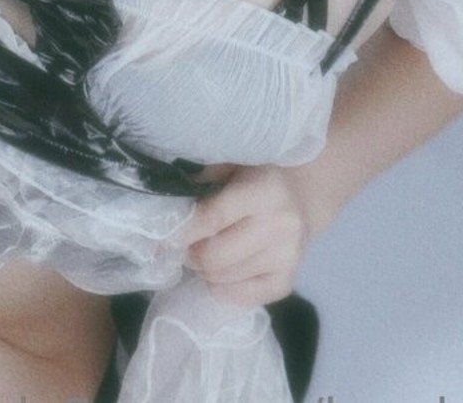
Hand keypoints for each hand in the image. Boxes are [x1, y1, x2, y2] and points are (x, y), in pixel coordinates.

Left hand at [179, 163, 313, 307]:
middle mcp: (279, 226)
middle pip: (215, 256)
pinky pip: (243, 297)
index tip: (161, 237)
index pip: (213, 218)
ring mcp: (286, 257)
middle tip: (186, 246)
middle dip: (191, 254)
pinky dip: (224, 288)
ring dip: (206, 270)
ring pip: (224, 279)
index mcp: (263, 191)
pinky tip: (223, 271)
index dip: (183, 231)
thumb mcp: (231, 165)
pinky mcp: (287, 281)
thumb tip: (165, 210)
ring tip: (206, 253)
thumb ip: (201, 182)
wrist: (301, 196)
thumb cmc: (256, 176)